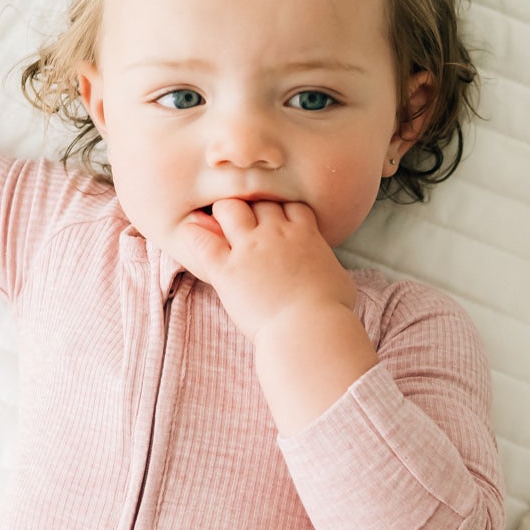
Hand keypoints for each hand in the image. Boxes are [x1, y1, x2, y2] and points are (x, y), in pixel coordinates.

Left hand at [164, 198, 358, 341]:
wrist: (308, 329)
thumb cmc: (330, 311)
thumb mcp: (338, 279)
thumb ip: (325, 263)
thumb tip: (324, 266)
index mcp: (304, 234)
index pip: (288, 204)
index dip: (280, 210)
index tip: (275, 221)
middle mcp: (275, 233)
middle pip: (259, 200)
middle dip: (252, 207)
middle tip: (245, 222)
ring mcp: (249, 248)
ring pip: (229, 209)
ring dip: (224, 213)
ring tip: (218, 224)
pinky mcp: (226, 269)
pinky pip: (203, 241)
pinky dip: (194, 233)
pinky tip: (191, 231)